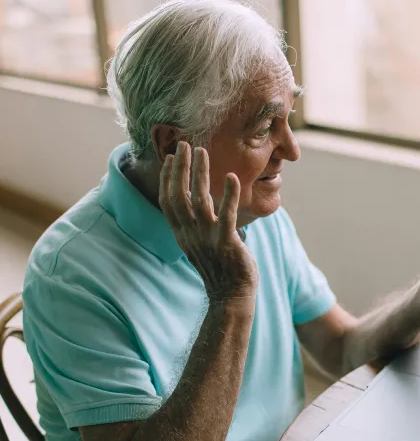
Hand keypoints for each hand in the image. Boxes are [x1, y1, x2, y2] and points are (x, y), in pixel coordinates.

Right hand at [159, 141, 258, 300]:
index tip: (169, 158)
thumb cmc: (219, 267)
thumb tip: (196, 202)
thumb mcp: (199, 243)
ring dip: (199, 174)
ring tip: (202, 152)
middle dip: (179, 169)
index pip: (167, 202)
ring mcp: (207, 239)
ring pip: (198, 201)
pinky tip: (232, 177)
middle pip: (177, 196)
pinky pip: (226, 216)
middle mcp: (190, 235)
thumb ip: (195, 223)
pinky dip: (229, 196)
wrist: (230, 295)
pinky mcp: (227, 243)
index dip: (166, 178)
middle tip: (183, 145)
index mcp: (182, 234)